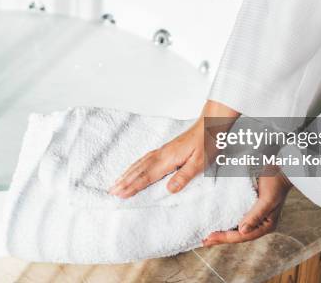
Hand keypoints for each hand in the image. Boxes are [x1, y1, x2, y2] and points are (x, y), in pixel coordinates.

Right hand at [109, 100, 239, 197]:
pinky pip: (144, 159)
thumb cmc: (206, 143)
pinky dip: (135, 166)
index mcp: (168, 159)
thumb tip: (169, 190)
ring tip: (116, 183)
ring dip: (127, 174)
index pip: (147, 176)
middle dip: (124, 181)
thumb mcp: (200, 163)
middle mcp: (161, 154)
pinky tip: (132, 169)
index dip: (133, 186)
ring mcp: (162, 151)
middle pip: (139, 170)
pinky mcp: (165, 149)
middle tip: (111, 191)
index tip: (121, 194)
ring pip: (140, 164)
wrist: (209, 125)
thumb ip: (184, 176)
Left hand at [203, 166, 291, 246]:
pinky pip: (235, 217)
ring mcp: (253, 216)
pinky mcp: (248, 207)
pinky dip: (225, 221)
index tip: (210, 238)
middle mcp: (259, 223)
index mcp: (266, 225)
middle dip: (221, 238)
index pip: (243, 235)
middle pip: (237, 234)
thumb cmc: (276, 182)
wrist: (280, 167)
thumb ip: (256, 215)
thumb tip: (243, 231)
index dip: (226, 238)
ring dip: (221, 231)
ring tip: (207, 236)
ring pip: (235, 228)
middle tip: (204, 241)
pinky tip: (215, 222)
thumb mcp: (267, 199)